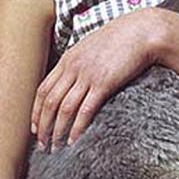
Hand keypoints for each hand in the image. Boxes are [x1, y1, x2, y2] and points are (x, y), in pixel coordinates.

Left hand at [31, 8, 162, 148]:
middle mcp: (74, 67)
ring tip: (56, 147)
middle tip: (42, 145)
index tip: (35, 128)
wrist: (143, 31)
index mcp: (68, 58)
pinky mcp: (104, 83)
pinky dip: (77, 128)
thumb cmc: (122, 38)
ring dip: (57, 131)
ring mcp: (88, 75)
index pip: (43, 89)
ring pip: (64, 109)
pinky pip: (85, 110)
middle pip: (49, 102)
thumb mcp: (92, 46)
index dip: (36, 111)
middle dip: (43, 126)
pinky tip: (74, 140)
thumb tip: (73, 79)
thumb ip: (79, 62)